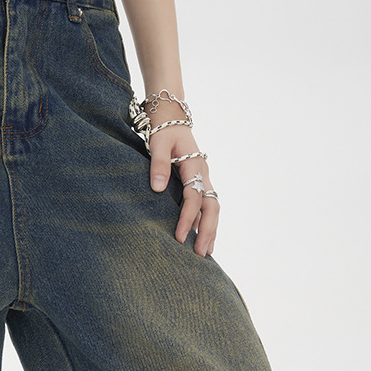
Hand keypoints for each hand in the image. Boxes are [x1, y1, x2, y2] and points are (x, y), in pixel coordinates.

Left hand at [148, 124, 218, 256]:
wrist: (171, 117)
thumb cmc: (162, 130)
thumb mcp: (158, 143)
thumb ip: (158, 165)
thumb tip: (157, 189)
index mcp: (194, 166)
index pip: (194, 198)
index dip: (187, 218)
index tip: (178, 237)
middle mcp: (203, 173)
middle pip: (211, 207)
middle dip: (207, 231)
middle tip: (201, 254)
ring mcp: (203, 177)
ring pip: (213, 207)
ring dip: (211, 229)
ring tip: (206, 251)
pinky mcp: (199, 180)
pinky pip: (207, 204)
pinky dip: (207, 221)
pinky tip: (202, 235)